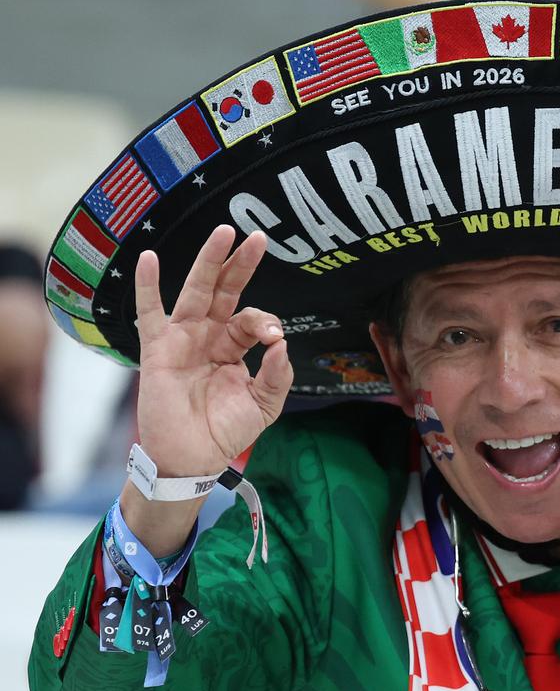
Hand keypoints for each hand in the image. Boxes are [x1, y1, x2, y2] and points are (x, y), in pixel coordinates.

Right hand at [133, 225, 291, 477]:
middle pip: (226, 292)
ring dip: (209, 262)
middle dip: (241, 264)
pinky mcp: (158, 348)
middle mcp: (209, 336)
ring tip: (224, 233)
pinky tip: (150, 259)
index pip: (253, 320)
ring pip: (196, 292)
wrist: (193, 457)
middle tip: (257, 237)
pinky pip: (150, 312)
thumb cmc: (225, 431)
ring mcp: (183, 339)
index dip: (266, 323)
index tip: (273, 339)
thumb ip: (277, 374)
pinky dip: (148, 286)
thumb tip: (281, 343)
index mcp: (234, 347)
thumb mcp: (264, 404)